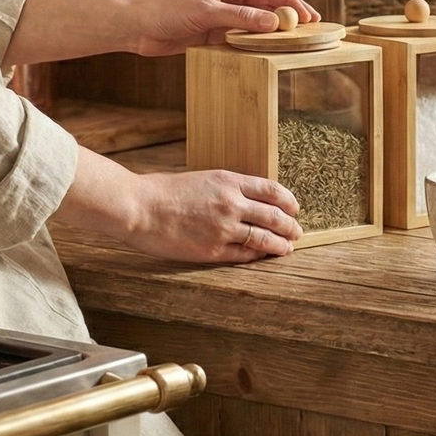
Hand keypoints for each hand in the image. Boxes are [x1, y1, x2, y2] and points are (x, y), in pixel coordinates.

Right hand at [55, 149, 300, 263]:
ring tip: (288, 248)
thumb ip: (226, 188)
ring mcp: (224, 228)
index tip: (294, 208)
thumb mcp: (201, 179)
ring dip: (280, 244)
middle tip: (297, 231)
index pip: (272, 190)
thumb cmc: (163, 192)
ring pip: (265, 238)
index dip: (288, 201)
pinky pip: (245, 255)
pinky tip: (263, 257)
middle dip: (290, 226)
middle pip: (275, 215)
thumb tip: (248, 199)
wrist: (138, 208)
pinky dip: (258, 256)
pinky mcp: (213, 250)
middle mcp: (231, 203)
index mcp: (228, 181)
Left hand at [123, 0, 319, 57]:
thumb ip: (240, 18)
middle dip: (286, 16)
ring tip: (293, 42)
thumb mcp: (206, 11)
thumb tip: (273, 22)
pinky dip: (255, 42)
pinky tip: (268, 50)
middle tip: (310, 29)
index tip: (306, 16)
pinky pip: (241, 35)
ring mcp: (222, 12)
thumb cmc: (164, 8)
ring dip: (271, 30)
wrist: (136, 25)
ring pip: (255, 21)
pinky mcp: (214, 30)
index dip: (289, 1)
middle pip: (265, 3)